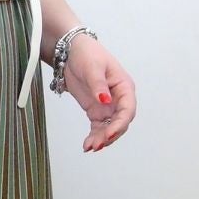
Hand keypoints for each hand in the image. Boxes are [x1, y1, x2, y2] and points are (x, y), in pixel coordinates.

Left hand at [60, 36, 136, 151]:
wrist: (70, 52)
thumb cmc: (87, 53)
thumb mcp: (92, 67)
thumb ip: (98, 85)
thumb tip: (105, 100)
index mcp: (124, 86)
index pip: (128, 110)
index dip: (120, 124)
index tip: (108, 133)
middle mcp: (119, 98)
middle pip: (120, 122)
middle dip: (110, 135)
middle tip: (97, 144)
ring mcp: (108, 106)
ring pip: (110, 128)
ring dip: (102, 139)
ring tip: (90, 147)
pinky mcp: (97, 110)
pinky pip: (99, 127)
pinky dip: (94, 136)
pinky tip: (87, 145)